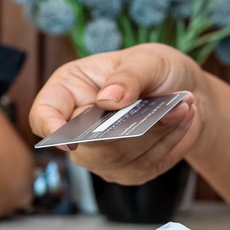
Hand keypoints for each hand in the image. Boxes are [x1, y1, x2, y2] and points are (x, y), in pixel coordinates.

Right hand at [29, 43, 204, 184]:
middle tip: (166, 107)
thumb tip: (108, 99)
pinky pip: (143, 166)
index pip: (44, 114)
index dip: (51, 128)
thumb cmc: (156, 70)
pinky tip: (182, 119)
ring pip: (117, 159)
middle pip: (86, 147)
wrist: (185, 93)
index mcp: (70, 89)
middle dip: (127, 129)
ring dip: (156, 134)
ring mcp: (100, 153)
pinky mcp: (126, 170)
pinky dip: (168, 142)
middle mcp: (78, 125)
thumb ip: (128, 76)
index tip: (71, 141)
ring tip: (183, 106)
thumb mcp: (147, 59)